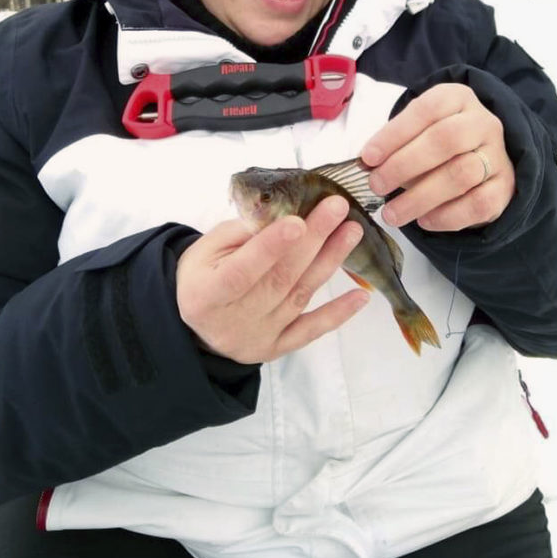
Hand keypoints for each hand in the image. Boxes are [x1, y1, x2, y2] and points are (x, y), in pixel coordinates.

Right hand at [176, 196, 367, 363]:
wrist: (196, 325)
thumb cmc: (203, 274)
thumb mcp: (206, 248)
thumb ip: (241, 232)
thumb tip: (282, 214)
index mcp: (206, 293)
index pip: (241, 270)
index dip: (270, 248)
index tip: (298, 222)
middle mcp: (234, 320)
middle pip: (279, 279)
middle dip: (312, 241)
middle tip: (337, 209)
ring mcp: (257, 337)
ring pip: (299, 296)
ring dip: (329, 262)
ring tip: (351, 232)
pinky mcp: (275, 348)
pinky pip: (310, 330)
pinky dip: (337, 313)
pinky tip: (361, 295)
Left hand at [360, 83, 515, 231]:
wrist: (484, 160)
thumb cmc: (438, 141)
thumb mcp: (418, 130)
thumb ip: (394, 143)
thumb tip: (367, 164)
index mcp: (457, 98)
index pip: (426, 109)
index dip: (394, 134)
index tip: (368, 158)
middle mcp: (483, 123)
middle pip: (445, 139)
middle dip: (404, 165)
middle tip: (377, 186)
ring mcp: (498, 155)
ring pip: (461, 173)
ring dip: (420, 197)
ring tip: (392, 213)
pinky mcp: (506, 187)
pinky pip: (478, 204)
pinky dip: (447, 216)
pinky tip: (424, 221)